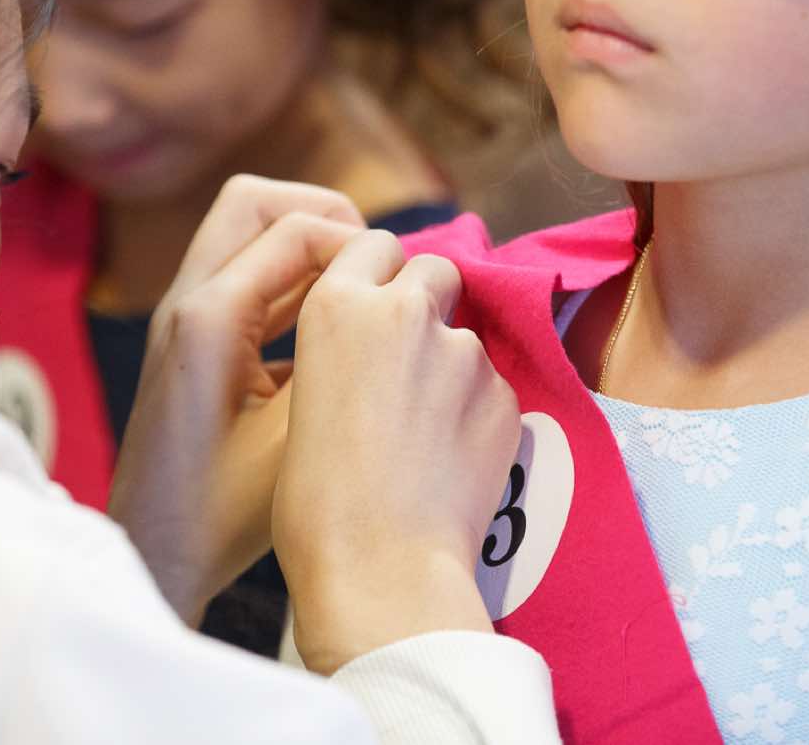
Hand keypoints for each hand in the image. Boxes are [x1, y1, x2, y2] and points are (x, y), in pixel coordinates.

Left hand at [108, 175, 364, 624]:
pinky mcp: (192, 343)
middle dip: (322, 216)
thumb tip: (398, 309)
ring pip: (245, 235)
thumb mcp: (299, 436)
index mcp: (209, 317)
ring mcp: (184, 319)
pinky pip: (243, 276)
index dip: (359, 244)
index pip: (296, 229)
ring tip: (360, 288)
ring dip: (305, 245)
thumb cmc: (224, 512)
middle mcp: (187, 302)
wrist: (153, 557)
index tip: (399, 285)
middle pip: (253, 203)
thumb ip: (343, 361)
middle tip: (372, 263)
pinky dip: (289, 278)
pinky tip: (332, 325)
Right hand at [273, 232, 522, 672]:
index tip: (378, 306)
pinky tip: (456, 459)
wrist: (378, 565)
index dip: (379, 275)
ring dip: (453, 366)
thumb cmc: (315, 500)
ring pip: (466, 337)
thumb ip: (345, 352)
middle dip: (428, 300)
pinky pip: (493, 388)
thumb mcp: (305, 398)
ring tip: (428, 432)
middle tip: (411, 358)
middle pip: (434, 270)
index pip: (372, 244)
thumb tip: (374, 354)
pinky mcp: (504, 392)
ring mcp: (462, 350)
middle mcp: (402, 310)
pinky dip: (479, 412)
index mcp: (336, 305)